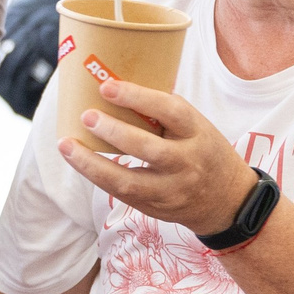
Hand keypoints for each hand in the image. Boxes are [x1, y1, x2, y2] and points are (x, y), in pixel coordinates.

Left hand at [58, 79, 256, 237]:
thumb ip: (165, 114)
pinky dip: (97, 176)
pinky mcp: (155, 208)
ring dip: (92, 163)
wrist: (227, 201)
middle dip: (113, 132)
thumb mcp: (197, 127)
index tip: (107, 86)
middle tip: (86, 115)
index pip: (171, 111)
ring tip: (67, 145)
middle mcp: (187, 162)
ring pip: (128, 180)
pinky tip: (78, 161)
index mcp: (198, 133)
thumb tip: (116, 86)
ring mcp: (171, 190)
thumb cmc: (203, 151)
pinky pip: (121, 193)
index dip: (138, 97)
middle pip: (148, 148)